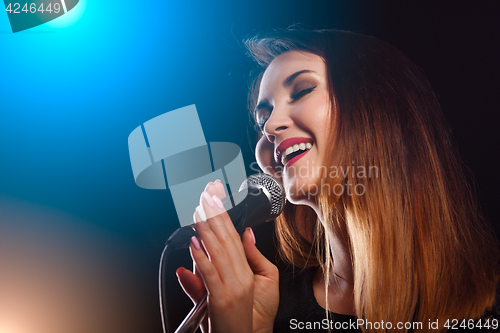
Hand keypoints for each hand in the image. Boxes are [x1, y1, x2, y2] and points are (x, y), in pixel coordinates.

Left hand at [176, 180, 279, 332]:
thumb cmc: (233, 319)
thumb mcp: (227, 288)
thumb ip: (221, 266)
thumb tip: (218, 244)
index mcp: (244, 272)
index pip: (233, 237)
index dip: (224, 216)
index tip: (216, 199)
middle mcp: (241, 277)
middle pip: (227, 239)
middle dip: (216, 215)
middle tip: (208, 195)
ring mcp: (233, 287)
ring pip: (219, 252)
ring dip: (207, 229)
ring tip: (199, 211)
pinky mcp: (222, 298)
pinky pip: (211, 274)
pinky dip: (202, 258)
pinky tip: (195, 243)